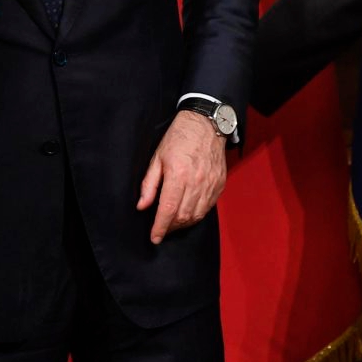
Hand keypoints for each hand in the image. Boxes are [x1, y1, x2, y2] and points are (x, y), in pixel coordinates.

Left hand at [136, 110, 227, 244]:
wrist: (206, 124)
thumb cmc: (179, 137)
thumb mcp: (157, 157)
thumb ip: (149, 184)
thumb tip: (142, 206)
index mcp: (178, 175)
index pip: (168, 210)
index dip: (160, 227)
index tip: (154, 237)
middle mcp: (196, 182)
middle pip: (183, 216)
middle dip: (170, 227)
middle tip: (161, 229)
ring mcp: (210, 184)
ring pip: (196, 215)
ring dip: (183, 224)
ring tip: (173, 223)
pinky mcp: (219, 185)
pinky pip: (208, 208)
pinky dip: (197, 215)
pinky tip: (188, 213)